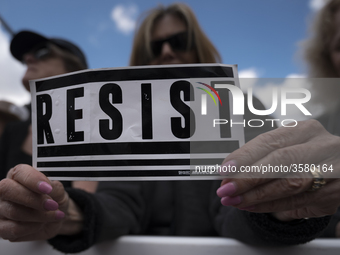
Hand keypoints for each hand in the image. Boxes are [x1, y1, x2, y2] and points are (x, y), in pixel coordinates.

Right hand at [0, 164, 82, 240]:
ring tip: (53, 215)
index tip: (47, 188)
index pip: (19, 172)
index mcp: (18, 176)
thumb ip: (53, 187)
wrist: (56, 218)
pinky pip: (14, 229)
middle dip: (33, 199)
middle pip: (8, 190)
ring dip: (39, 215)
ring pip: (14, 212)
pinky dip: (32, 228)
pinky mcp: (2, 228)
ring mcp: (2, 209)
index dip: (33, 180)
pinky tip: (41, 224)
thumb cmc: (55, 200)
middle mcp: (6, 191)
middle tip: (52, 205)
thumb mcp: (59, 191)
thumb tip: (48, 188)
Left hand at [216, 120, 339, 219]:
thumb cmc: (300, 158)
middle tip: (227, 189)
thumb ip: (259, 157)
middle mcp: (322, 146)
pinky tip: (252, 207)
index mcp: (304, 130)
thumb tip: (228, 171)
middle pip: (281, 161)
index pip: (270, 141)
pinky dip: (271, 206)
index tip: (225, 169)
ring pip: (290, 184)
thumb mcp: (284, 149)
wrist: (333, 171)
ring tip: (235, 200)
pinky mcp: (334, 193)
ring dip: (257, 196)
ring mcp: (333, 170)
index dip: (245, 156)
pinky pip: (298, 202)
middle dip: (249, 178)